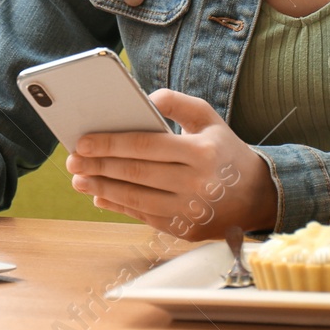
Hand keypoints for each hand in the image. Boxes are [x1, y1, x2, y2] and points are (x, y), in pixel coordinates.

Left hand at [63, 89, 276, 239]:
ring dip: (102, 189)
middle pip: (136, 173)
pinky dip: (119, 207)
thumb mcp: (209, 119)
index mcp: (201, 152)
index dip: (110, 144)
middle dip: (99, 167)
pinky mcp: (184, 230)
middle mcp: (196, 184)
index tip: (82, 142)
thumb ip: (177, 104)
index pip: (146, 146)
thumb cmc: (225, 151)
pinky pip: (144, 217)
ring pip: (136, 199)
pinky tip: (100, 197)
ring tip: (79, 179)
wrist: (258, 196)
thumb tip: (144, 100)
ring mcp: (190, 210)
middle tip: (72, 160)